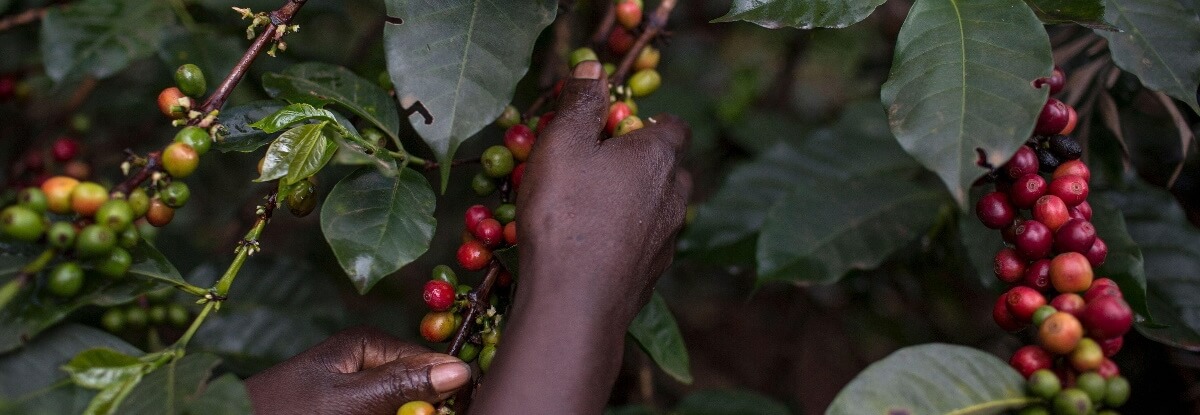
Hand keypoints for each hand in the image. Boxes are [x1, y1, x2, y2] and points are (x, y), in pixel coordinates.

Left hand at [245, 326, 469, 414]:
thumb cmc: (286, 412)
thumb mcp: (350, 400)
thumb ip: (403, 384)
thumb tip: (460, 370)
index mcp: (367, 344)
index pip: (430, 362)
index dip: (447, 389)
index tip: (453, 410)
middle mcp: (365, 362)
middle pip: (419, 387)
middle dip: (423, 407)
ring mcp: (356, 388)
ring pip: (402, 404)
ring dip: (407, 412)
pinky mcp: (349, 407)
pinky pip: (382, 410)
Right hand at [471, 60, 689, 413]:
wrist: (575, 302)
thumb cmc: (566, 213)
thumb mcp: (563, 144)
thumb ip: (581, 103)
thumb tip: (595, 69)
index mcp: (659, 157)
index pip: (674, 125)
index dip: (647, 121)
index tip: (615, 125)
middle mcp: (674, 196)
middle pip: (670, 168)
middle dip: (642, 162)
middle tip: (598, 164)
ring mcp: (667, 240)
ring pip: (659, 208)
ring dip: (634, 201)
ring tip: (591, 206)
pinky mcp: (652, 274)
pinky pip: (643, 243)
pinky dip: (625, 237)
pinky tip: (592, 245)